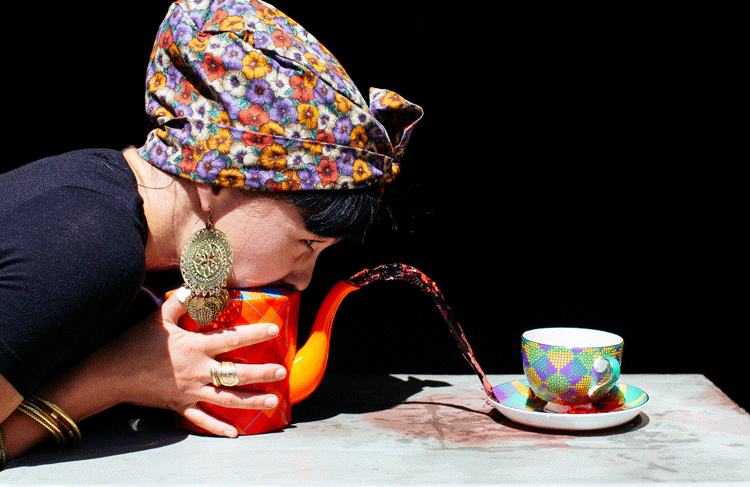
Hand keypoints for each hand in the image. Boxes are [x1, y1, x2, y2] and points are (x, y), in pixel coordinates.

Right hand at [97, 290, 285, 436]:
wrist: (110, 373)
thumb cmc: (136, 343)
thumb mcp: (159, 317)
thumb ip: (180, 300)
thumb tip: (197, 284)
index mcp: (196, 347)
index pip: (232, 339)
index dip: (255, 333)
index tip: (274, 330)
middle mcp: (198, 371)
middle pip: (237, 374)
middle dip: (262, 373)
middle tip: (282, 372)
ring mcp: (190, 391)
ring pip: (227, 399)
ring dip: (251, 401)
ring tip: (273, 401)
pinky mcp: (179, 406)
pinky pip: (201, 420)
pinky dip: (217, 427)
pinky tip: (234, 433)